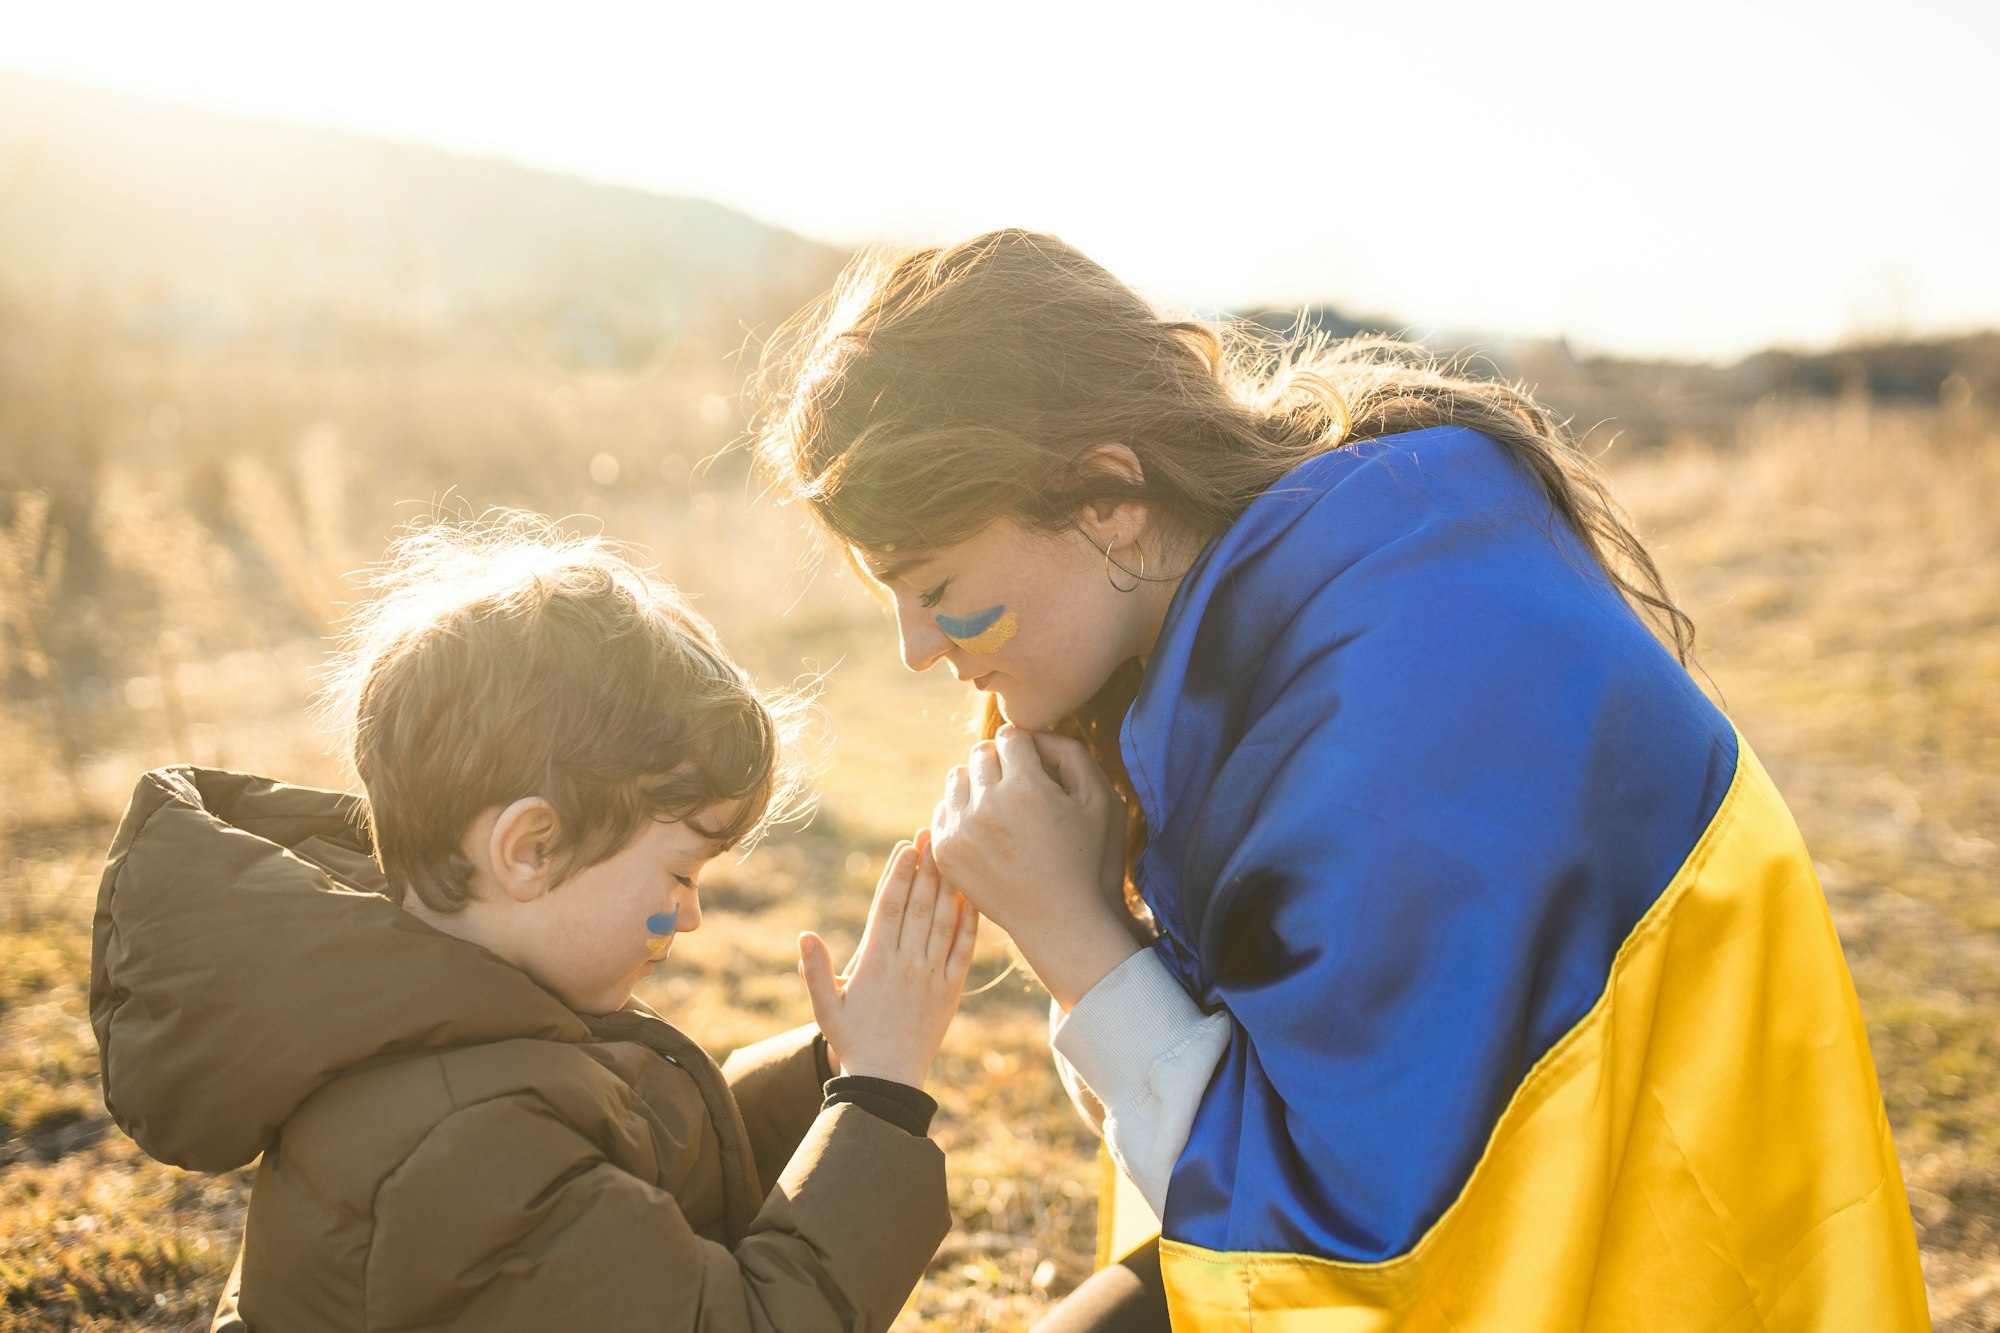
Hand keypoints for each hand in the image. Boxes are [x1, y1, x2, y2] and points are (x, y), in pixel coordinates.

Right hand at [797, 829, 978, 1088]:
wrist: (888, 1081)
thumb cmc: (852, 1042)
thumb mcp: (825, 1007)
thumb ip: (814, 969)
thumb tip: (804, 934)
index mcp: (875, 961)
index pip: (889, 907)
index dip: (899, 873)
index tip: (907, 846)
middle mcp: (907, 962)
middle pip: (920, 904)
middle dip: (926, 866)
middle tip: (933, 833)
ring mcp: (932, 975)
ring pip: (944, 921)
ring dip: (948, 885)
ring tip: (952, 855)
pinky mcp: (951, 990)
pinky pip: (963, 950)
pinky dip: (969, 923)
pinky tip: (972, 899)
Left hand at [931, 725, 1138, 1009]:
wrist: (1061, 921)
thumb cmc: (1089, 858)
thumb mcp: (1100, 799)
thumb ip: (1069, 752)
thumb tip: (1031, 734)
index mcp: (1026, 788)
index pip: (1010, 736)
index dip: (1028, 749)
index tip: (1038, 771)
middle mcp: (987, 806)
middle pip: (980, 753)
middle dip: (1001, 763)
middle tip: (1022, 790)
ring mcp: (961, 831)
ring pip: (957, 778)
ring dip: (978, 785)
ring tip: (1004, 810)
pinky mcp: (946, 852)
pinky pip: (943, 810)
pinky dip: (962, 813)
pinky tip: (988, 831)